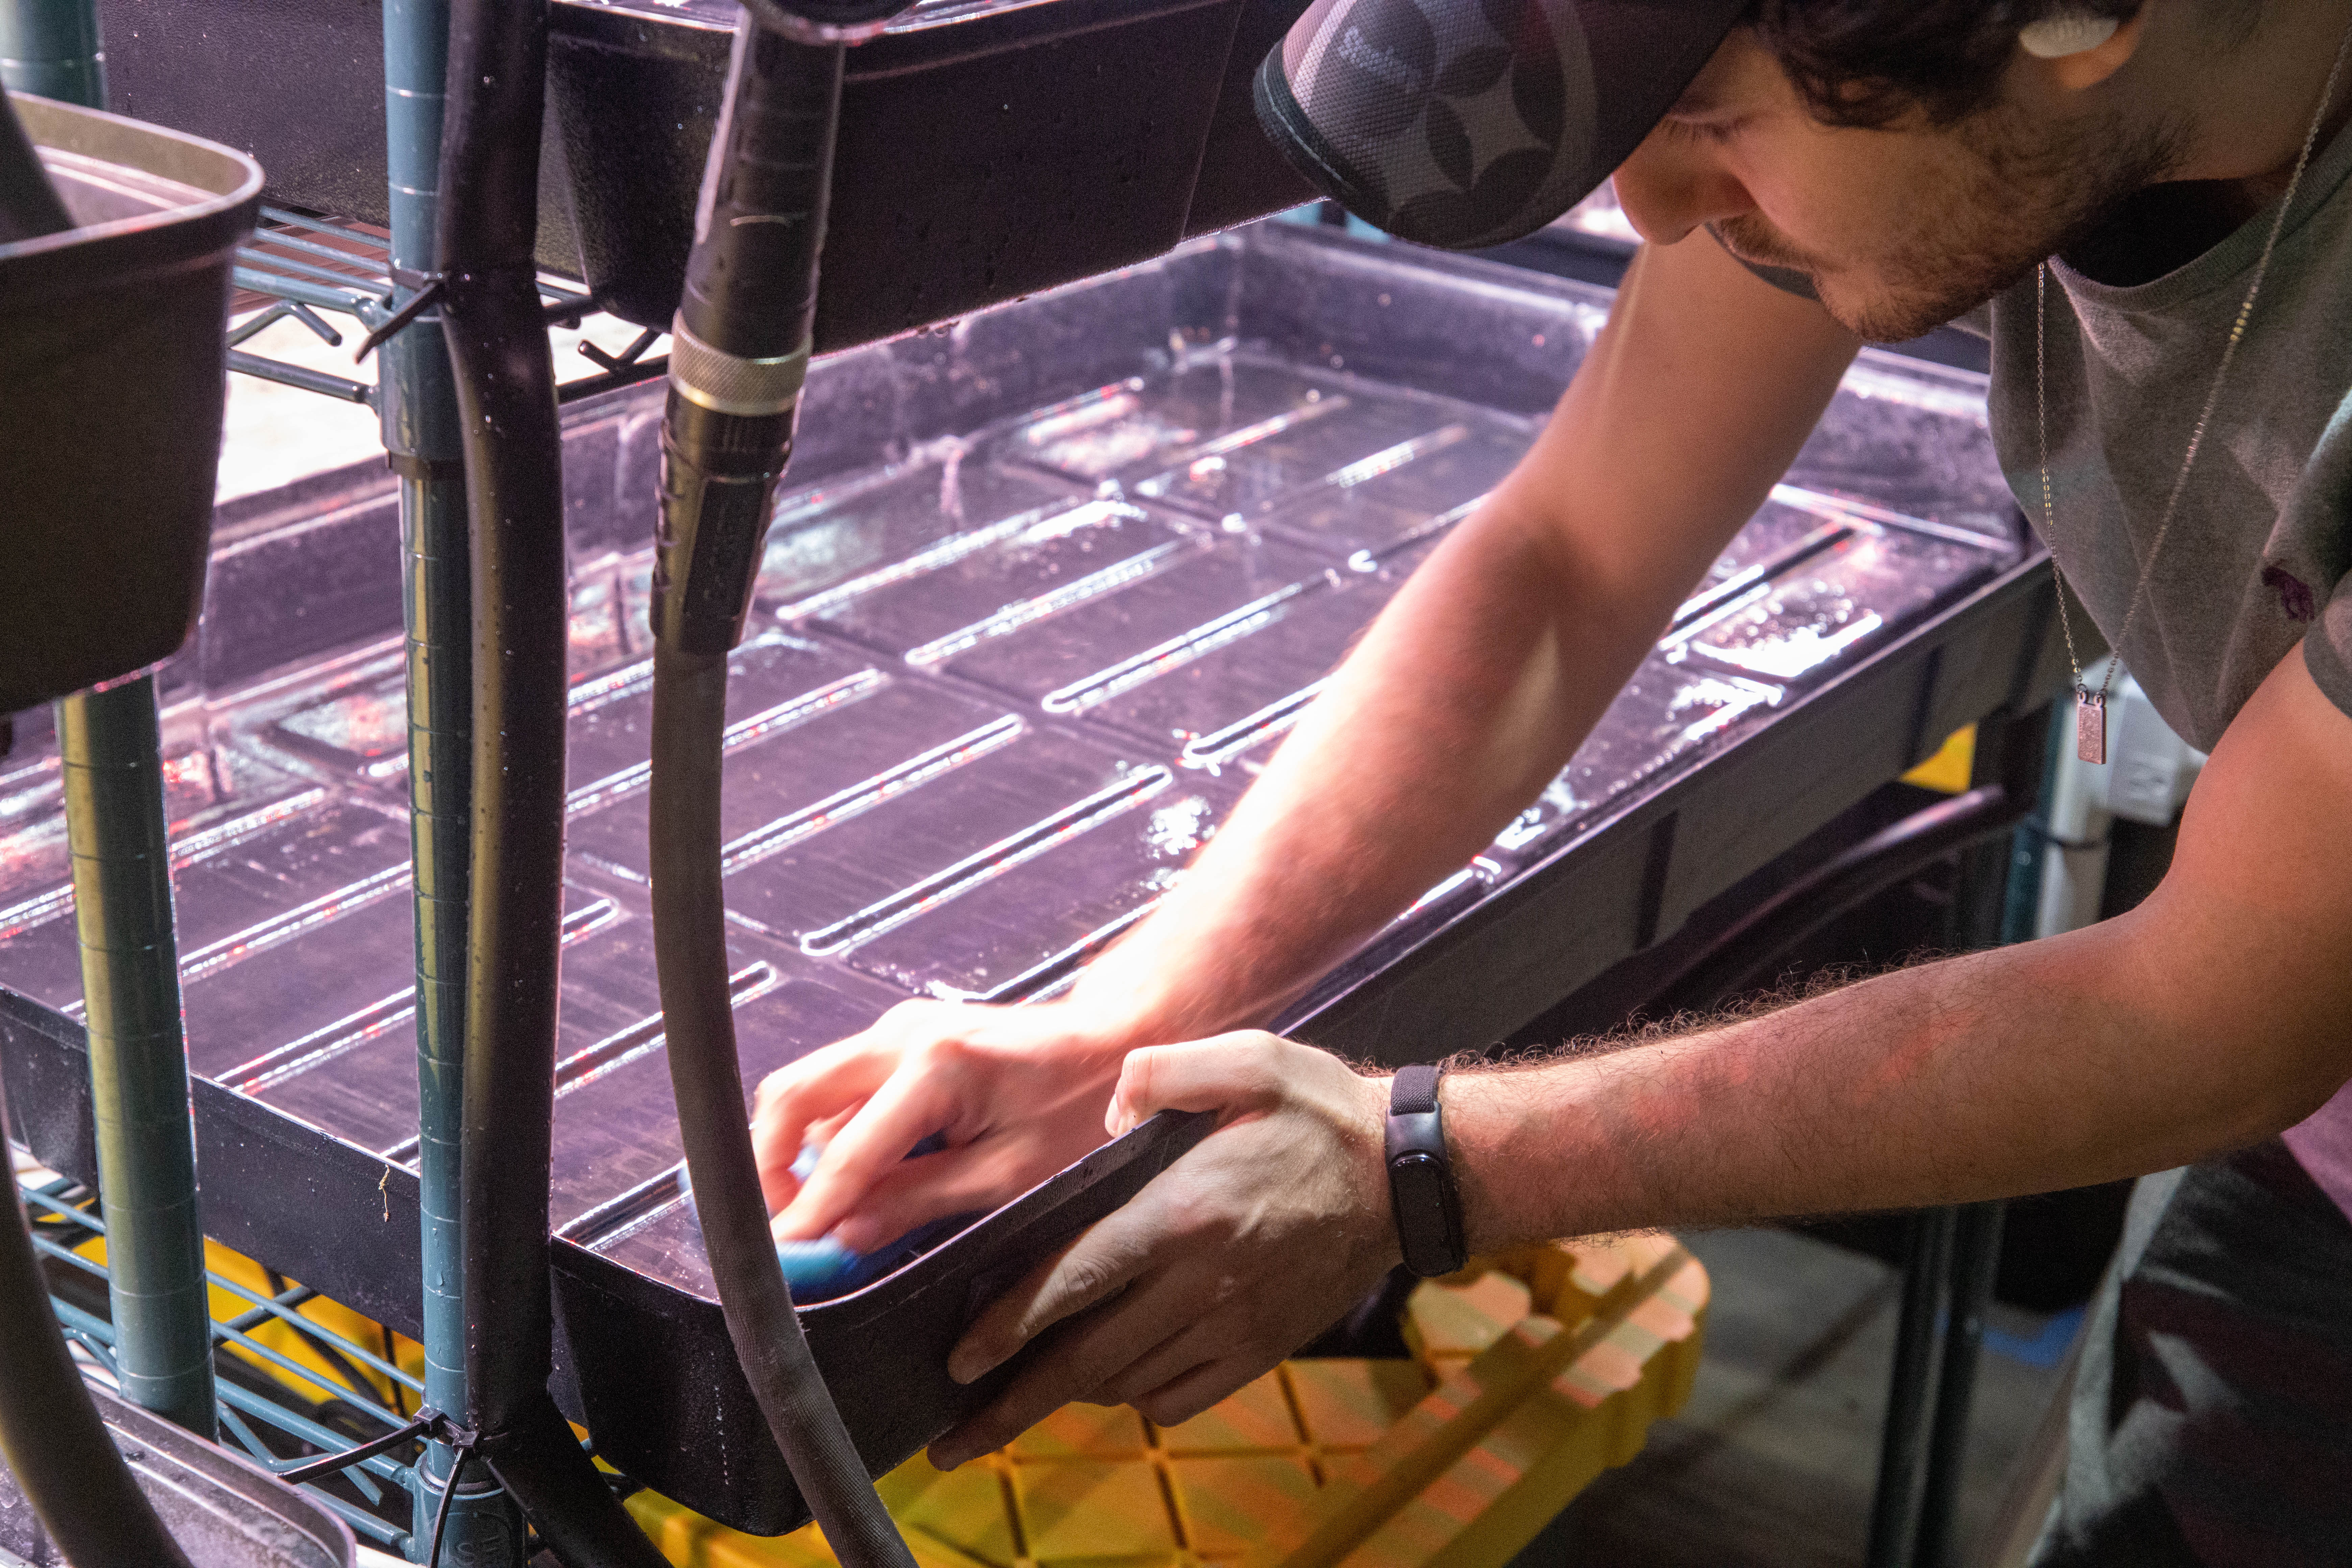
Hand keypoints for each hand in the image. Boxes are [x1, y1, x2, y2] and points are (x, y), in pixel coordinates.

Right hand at [752, 998, 1142, 1251]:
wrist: (1115, 1044)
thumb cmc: (1080, 1109)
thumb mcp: (1007, 1175)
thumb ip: (918, 1203)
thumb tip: (843, 1235)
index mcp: (935, 1066)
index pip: (845, 1152)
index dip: (808, 1211)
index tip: (784, 1255)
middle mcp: (903, 1034)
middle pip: (794, 1094)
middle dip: (771, 1165)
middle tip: (783, 1226)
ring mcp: (898, 1029)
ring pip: (812, 1090)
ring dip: (799, 1150)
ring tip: (817, 1212)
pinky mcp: (903, 1038)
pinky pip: (842, 1087)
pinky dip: (831, 1134)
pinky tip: (856, 1179)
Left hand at [928, 1032, 1397, 1467]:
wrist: (1409, 1172)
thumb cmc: (1323, 1111)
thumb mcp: (1247, 1058)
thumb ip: (1162, 1071)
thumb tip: (1112, 1107)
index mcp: (1186, 1211)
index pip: (1073, 1280)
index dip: (1008, 1325)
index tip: (961, 1360)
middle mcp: (1204, 1279)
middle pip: (1086, 1355)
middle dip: (1013, 1400)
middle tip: (956, 1433)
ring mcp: (1235, 1321)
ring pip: (1128, 1380)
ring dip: (1070, 1393)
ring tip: (1019, 1399)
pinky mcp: (1263, 1345)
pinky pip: (1182, 1395)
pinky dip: (1138, 1398)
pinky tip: (1114, 1381)